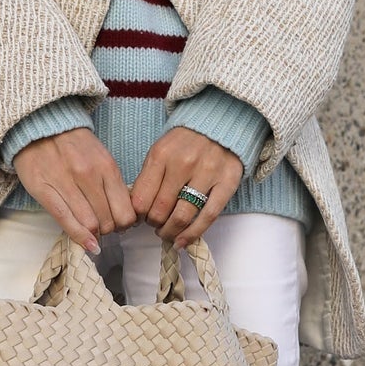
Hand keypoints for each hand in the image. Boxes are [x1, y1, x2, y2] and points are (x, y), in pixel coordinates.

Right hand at [11, 126, 136, 254]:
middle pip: (108, 220)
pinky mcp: (44, 190)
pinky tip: (88, 245)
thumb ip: (112, 183)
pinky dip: (79, 237)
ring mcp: (65, 183)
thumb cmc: (73, 146)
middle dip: (109, 230)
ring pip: (89, 224)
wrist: (39, 127)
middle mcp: (88, 175)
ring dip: (94, 233)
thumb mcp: (101, 157)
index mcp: (106, 166)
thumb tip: (124, 214)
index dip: (126, 224)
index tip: (121, 224)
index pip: (125, 209)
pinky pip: (65, 220)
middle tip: (105, 228)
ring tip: (93, 231)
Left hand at [132, 128, 243, 247]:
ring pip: (182, 216)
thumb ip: (148, 177)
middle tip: (155, 225)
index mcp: (161, 155)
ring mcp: (207, 173)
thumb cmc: (185, 142)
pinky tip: (183, 241)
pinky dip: (193, 234)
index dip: (137, 215)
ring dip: (170, 232)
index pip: (141, 198)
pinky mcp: (227, 183)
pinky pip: (208, 216)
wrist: (220, 124)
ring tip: (167, 233)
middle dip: (154, 224)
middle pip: (160, 210)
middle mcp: (183, 164)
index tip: (140, 218)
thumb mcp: (160, 151)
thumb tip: (138, 211)